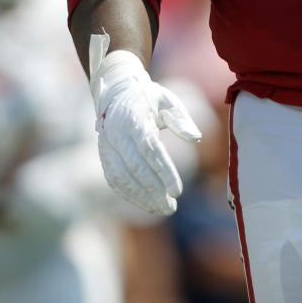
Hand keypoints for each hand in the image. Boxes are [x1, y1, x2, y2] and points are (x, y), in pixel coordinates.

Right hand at [89, 36, 200, 215]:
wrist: (116, 93)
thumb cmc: (148, 98)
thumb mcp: (167, 100)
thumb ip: (181, 119)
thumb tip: (196, 138)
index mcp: (135, 119)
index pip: (150, 151)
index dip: (164, 172)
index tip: (178, 191)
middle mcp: (117, 135)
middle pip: (136, 169)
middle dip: (154, 190)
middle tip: (172, 206)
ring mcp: (107, 148)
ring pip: (123, 179)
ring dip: (142, 197)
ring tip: (163, 209)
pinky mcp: (105, 157)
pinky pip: (115, 180)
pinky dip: (129, 195)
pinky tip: (146, 204)